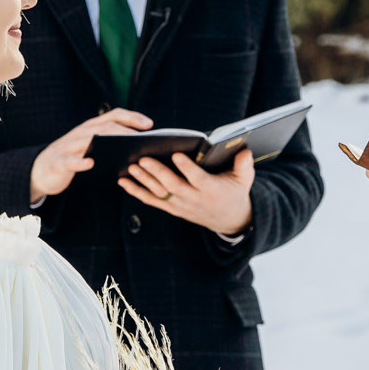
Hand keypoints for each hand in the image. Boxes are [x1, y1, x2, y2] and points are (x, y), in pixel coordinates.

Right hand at [30, 109, 153, 202]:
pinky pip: (69, 160)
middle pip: (105, 126)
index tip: (150, 125)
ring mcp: (69, 145)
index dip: (132, 117)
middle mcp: (82, 132)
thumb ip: (111, 144)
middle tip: (142, 140)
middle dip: (125, 131)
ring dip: (107, 142)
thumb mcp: (92, 147)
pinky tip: (90, 163)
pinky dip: (79, 161)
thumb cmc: (74, 158)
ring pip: (89, 139)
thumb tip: (140, 148)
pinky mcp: (59, 161)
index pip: (114, 115)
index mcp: (92, 127)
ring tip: (125, 148)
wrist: (42, 170)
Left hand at [119, 149, 254, 236]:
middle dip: (157, 172)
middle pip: (173, 186)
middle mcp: (193, 199)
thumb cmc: (234, 192)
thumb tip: (244, 150)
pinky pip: (152, 200)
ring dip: (143, 181)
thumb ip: (244, 165)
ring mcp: (180, 205)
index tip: (177, 154)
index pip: (198, 178)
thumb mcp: (244, 180)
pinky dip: (136, 192)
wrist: (229, 219)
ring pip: (159, 193)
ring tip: (131, 167)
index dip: (187, 168)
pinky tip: (123, 182)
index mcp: (211, 189)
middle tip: (143, 158)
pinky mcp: (172, 208)